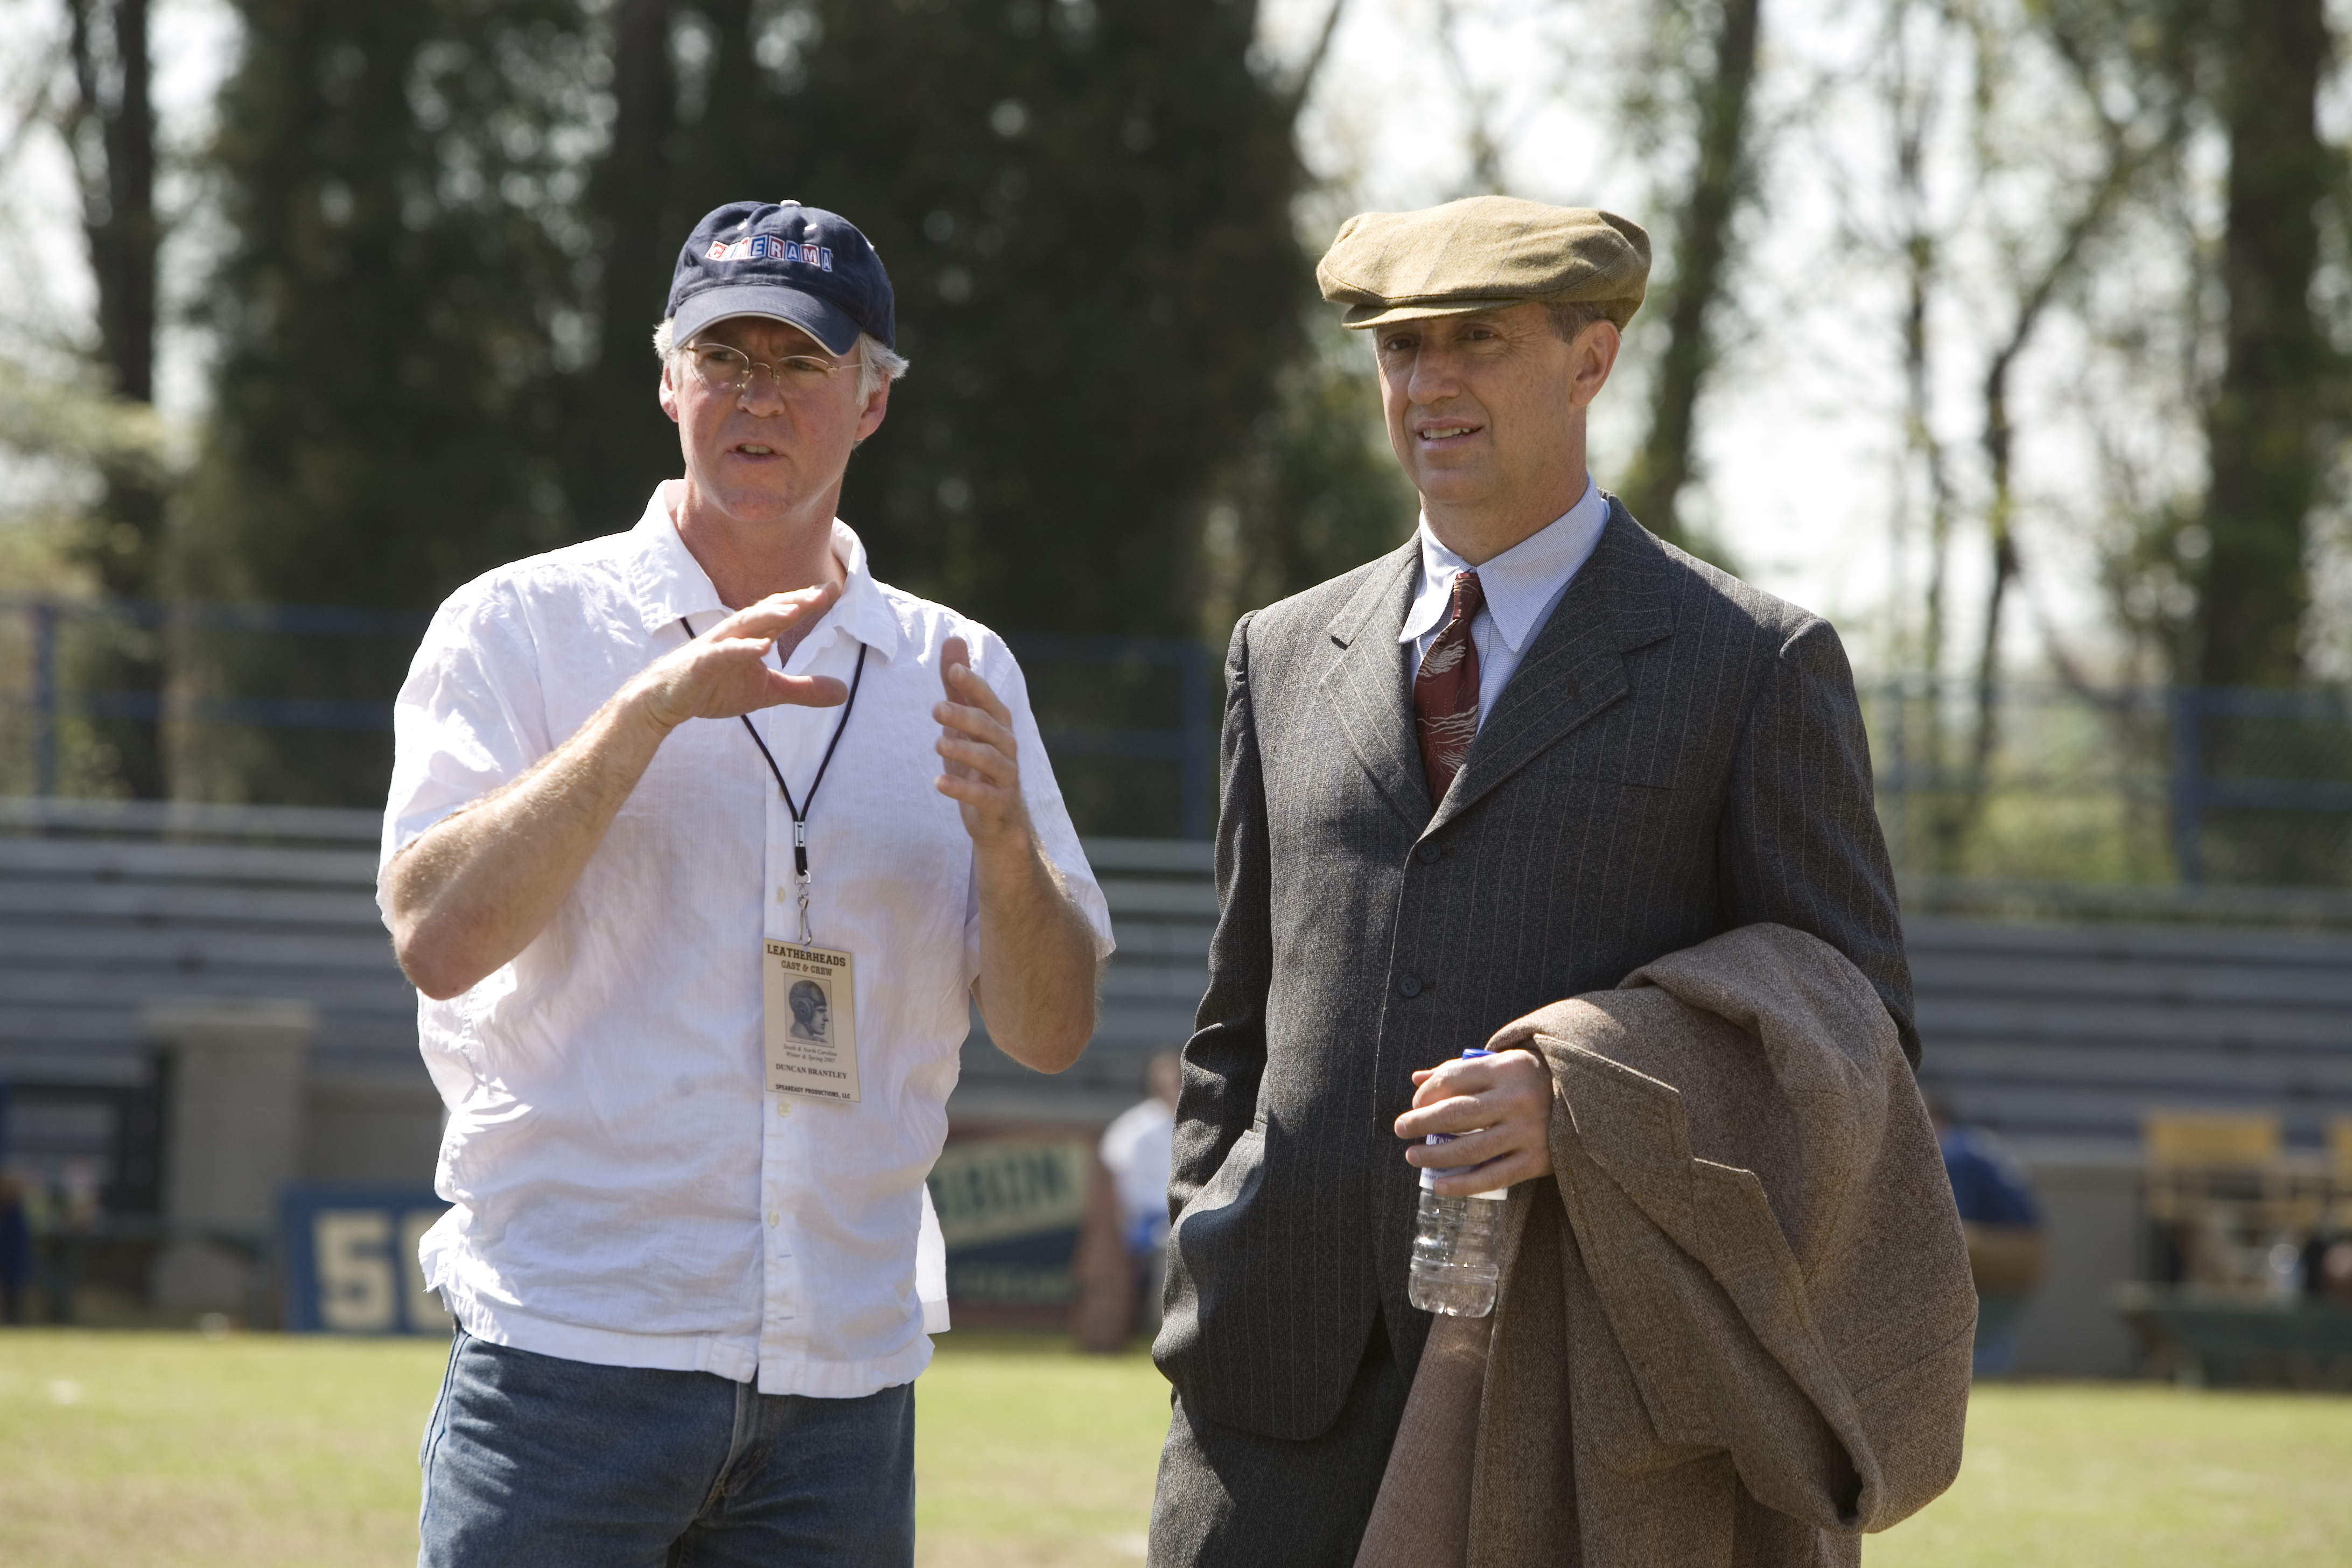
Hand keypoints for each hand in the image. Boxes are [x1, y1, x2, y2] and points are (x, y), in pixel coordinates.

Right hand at [634, 584, 849, 729]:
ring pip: (745, 624)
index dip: (806, 600)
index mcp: (753, 636)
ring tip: (795, 610)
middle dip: (794, 600)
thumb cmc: (715, 687)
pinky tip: (762, 647)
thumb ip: (804, 690)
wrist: (667, 699)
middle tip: (822, 592)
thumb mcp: (768, 692)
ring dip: (770, 615)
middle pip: (767, 611)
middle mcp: (737, 634)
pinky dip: (742, 649)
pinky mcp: (701, 664)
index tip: (833, 587)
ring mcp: (717, 646)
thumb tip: (845, 692)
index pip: (782, 613)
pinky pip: (723, 654)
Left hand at [934, 635, 1032, 851]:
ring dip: (964, 750)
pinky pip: (983, 795)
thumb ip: (958, 686)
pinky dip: (962, 788)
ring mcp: (1005, 777)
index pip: (989, 701)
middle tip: (935, 709)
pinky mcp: (998, 804)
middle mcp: (1007, 748)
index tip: (953, 670)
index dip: (974, 685)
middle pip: (989, 727)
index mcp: (999, 726)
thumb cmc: (978, 765)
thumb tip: (953, 639)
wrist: (997, 820)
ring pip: (989, 760)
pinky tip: (938, 783)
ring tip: (936, 744)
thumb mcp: (964, 724)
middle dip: (964, 717)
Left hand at [1395, 1049, 1553, 1194]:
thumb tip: (1417, 1080)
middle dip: (1421, 1122)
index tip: (1415, 1103)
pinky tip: (1439, 1186)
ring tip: (1413, 1156)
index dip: (1426, 1094)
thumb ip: (1460, 1071)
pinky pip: (1493, 1176)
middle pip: (1455, 1114)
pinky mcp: (1538, 1160)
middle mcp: (1516, 1099)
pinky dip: (1463, 1184)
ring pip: (1469, 1148)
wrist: (1590, 1100)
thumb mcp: (1502, 1065)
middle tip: (1400, 1129)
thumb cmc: (1534, 1080)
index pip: (1453, 1079)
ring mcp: (1528, 1132)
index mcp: (1507, 1068)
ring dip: (1435, 1155)